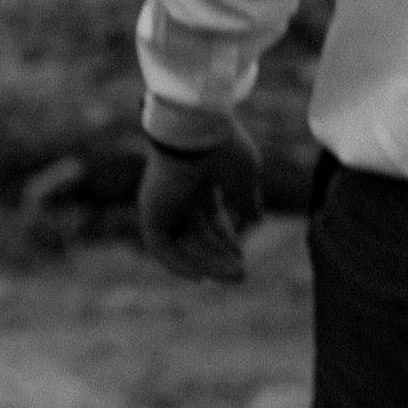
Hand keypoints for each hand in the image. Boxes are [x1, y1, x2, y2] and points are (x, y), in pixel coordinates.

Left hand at [137, 125, 260, 283]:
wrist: (196, 131)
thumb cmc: (224, 147)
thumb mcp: (246, 175)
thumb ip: (248, 199)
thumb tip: (256, 220)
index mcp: (200, 177)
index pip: (210, 215)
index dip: (226, 236)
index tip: (241, 254)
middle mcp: (179, 191)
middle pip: (198, 233)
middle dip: (220, 255)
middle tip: (241, 275)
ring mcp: (164, 202)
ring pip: (184, 242)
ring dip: (208, 263)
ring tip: (235, 277)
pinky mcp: (151, 211)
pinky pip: (161, 246)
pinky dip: (178, 263)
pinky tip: (202, 277)